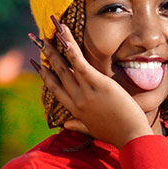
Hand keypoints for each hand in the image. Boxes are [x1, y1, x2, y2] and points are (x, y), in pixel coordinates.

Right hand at [29, 26, 151, 148]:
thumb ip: (78, 126)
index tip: (37, 64)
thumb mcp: (93, 130)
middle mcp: (77, 100)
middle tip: (37, 40)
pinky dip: (71, 49)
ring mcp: (86, 92)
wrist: (131, 137)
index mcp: (75, 110)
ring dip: (56, 47)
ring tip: (48, 32)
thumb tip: (65, 125)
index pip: (55, 89)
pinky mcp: (98, 84)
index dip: (45, 75)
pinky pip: (80, 63)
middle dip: (47, 55)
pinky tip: (64, 34)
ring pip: (66, 66)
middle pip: (58, 73)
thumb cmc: (116, 134)